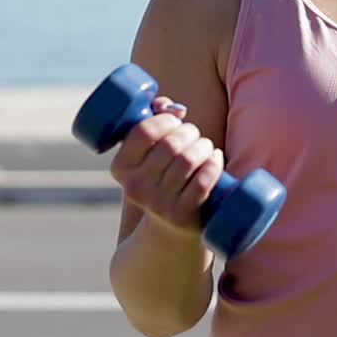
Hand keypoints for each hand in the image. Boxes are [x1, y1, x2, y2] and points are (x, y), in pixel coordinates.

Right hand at [109, 96, 225, 238]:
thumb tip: (176, 109)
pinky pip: (203, 182)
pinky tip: (215, 158)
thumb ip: (155, 121)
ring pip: (187, 160)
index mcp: (121, 168)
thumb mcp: (147, 154)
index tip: (175, 121)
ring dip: (203, 145)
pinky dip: (213, 164)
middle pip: (170, 145)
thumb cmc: (160, 176)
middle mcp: (136, 188)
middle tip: (195, 135)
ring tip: (206, 146)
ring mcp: (159, 204)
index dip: (164, 120)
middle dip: (189, 132)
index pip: (142, 132)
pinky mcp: (182, 215)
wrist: (168, 228)